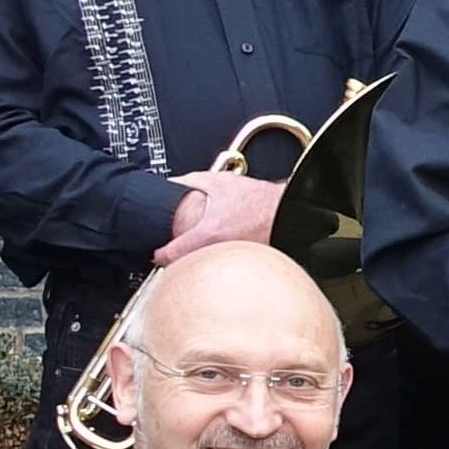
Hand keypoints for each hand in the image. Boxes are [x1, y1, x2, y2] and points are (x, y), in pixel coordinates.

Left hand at [155, 167, 288, 263]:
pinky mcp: (245, 264)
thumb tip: (173, 183)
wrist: (292, 212)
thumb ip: (190, 181)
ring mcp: (233, 261)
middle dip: (179, 258)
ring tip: (202, 250)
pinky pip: (225, 267)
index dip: (159, 255)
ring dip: (200, 260)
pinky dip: (221, 261)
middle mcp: (220, 251)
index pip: (171, 255)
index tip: (156, 252)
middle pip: (187, 264)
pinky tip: (225, 252)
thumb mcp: (220, 182)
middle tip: (176, 250)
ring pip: (206, 267)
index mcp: (209, 233)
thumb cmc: (262, 201)